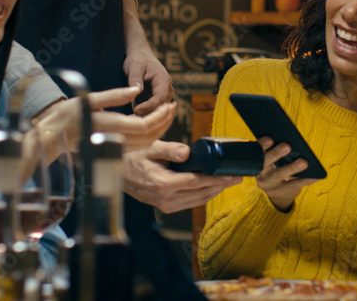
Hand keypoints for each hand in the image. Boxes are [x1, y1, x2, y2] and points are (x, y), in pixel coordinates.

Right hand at [34, 87, 173, 151]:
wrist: (52, 136)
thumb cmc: (67, 116)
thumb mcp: (89, 99)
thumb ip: (115, 95)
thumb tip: (136, 90)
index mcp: (112, 127)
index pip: (146, 125)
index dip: (162, 116)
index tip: (170, 104)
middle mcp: (116, 140)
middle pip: (150, 136)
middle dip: (166, 122)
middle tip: (174, 107)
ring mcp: (115, 147)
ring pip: (146, 142)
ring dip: (161, 128)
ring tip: (167, 113)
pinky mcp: (114, 149)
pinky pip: (139, 145)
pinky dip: (151, 135)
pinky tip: (153, 123)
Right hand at [121, 140, 240, 213]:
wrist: (118, 174)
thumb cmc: (135, 159)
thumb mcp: (151, 148)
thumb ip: (169, 149)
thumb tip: (187, 152)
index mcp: (164, 185)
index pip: (198, 183)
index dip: (217, 179)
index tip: (232, 175)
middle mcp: (166, 199)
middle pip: (201, 193)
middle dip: (221, 186)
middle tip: (237, 177)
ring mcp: (166, 205)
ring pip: (198, 200)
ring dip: (215, 191)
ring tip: (229, 182)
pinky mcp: (166, 207)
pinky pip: (190, 202)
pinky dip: (203, 195)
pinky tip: (212, 188)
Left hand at [123, 47, 174, 114]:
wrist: (140, 56)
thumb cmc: (138, 59)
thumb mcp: (134, 66)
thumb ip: (135, 79)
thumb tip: (136, 91)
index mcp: (164, 79)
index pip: (160, 97)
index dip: (150, 105)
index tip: (136, 110)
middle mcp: (166, 89)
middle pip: (161, 106)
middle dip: (149, 113)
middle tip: (132, 120)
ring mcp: (161, 95)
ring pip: (157, 110)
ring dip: (146, 116)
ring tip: (131, 120)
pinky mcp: (154, 99)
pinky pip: (151, 110)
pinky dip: (143, 114)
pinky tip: (132, 118)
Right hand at [254, 137, 318, 212]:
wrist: (276, 192)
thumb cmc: (275, 167)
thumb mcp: (270, 159)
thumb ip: (273, 149)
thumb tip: (289, 136)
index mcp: (256, 160)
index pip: (255, 151)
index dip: (261, 145)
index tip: (270, 138)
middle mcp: (260, 172)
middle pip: (266, 162)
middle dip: (276, 153)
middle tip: (287, 146)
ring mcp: (269, 184)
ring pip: (279, 174)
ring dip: (292, 168)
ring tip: (304, 162)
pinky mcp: (281, 191)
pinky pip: (294, 184)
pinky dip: (306, 179)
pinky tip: (316, 175)